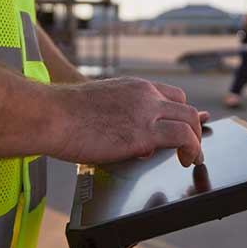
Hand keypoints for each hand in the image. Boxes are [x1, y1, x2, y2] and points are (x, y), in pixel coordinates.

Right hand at [48, 77, 205, 166]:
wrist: (50, 115)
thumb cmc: (62, 114)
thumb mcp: (100, 106)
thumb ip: (121, 117)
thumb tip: (131, 138)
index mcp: (133, 86)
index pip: (172, 94)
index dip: (181, 113)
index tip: (184, 127)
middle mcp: (144, 95)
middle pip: (185, 107)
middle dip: (193, 128)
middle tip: (190, 146)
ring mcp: (146, 111)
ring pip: (190, 120)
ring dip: (196, 141)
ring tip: (192, 157)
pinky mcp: (143, 132)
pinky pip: (182, 137)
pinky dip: (192, 149)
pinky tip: (187, 161)